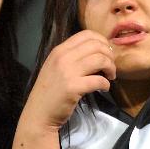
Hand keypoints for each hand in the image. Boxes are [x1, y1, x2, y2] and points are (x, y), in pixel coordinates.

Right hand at [13, 30, 115, 148]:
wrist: (39, 114)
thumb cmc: (49, 92)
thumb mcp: (56, 67)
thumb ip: (72, 57)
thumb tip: (97, 52)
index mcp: (59, 50)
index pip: (86, 34)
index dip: (102, 41)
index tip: (106, 53)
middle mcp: (63, 57)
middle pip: (96, 45)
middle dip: (109, 56)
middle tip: (110, 67)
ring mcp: (67, 72)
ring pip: (100, 60)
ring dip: (110, 68)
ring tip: (110, 76)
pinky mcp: (73, 87)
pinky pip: (98, 80)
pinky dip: (106, 84)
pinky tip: (104, 88)